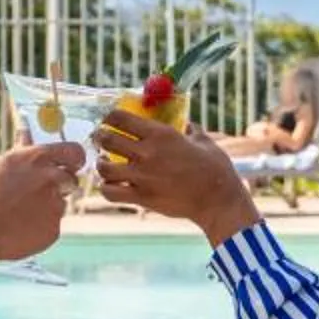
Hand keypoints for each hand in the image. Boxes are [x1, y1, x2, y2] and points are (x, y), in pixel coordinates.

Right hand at [0, 140, 86, 266]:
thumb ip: (20, 150)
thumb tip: (26, 133)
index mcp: (38, 158)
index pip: (74, 151)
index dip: (74, 158)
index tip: (72, 163)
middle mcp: (52, 179)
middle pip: (72, 179)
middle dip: (63, 185)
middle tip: (45, 191)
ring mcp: (55, 205)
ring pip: (60, 204)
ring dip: (48, 207)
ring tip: (22, 212)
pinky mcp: (54, 229)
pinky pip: (53, 225)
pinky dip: (41, 226)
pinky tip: (21, 227)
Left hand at [95, 108, 259, 245]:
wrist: (218, 201)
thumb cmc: (215, 169)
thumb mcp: (204, 141)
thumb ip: (191, 130)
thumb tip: (187, 124)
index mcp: (161, 134)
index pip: (121, 118)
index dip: (110, 117)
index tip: (108, 120)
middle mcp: (147, 153)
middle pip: (107, 139)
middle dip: (100, 137)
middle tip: (100, 139)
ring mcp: (142, 177)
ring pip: (104, 168)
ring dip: (101, 164)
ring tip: (105, 163)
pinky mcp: (142, 198)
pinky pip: (110, 193)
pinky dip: (106, 188)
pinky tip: (112, 185)